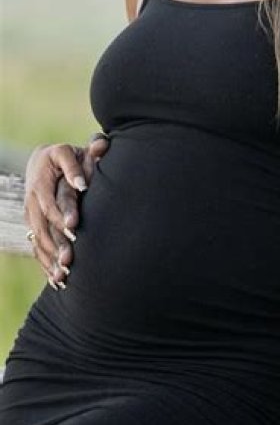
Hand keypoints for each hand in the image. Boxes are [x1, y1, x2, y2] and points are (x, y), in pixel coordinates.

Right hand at [24, 135, 108, 283]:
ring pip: (39, 233)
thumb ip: (94, 147)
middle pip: (46, 212)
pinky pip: (37, 246)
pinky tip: (58, 279)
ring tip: (67, 267)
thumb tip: (101, 145)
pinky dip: (47, 263)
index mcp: (50, 165)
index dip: (68, 193)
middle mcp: (37, 189)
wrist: (45, 164)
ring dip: (52, 251)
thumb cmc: (74, 156)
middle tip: (75, 244)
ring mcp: (32, 208)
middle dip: (59, 230)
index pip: (58, 181)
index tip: (80, 203)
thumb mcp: (82, 149)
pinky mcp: (32, 225)